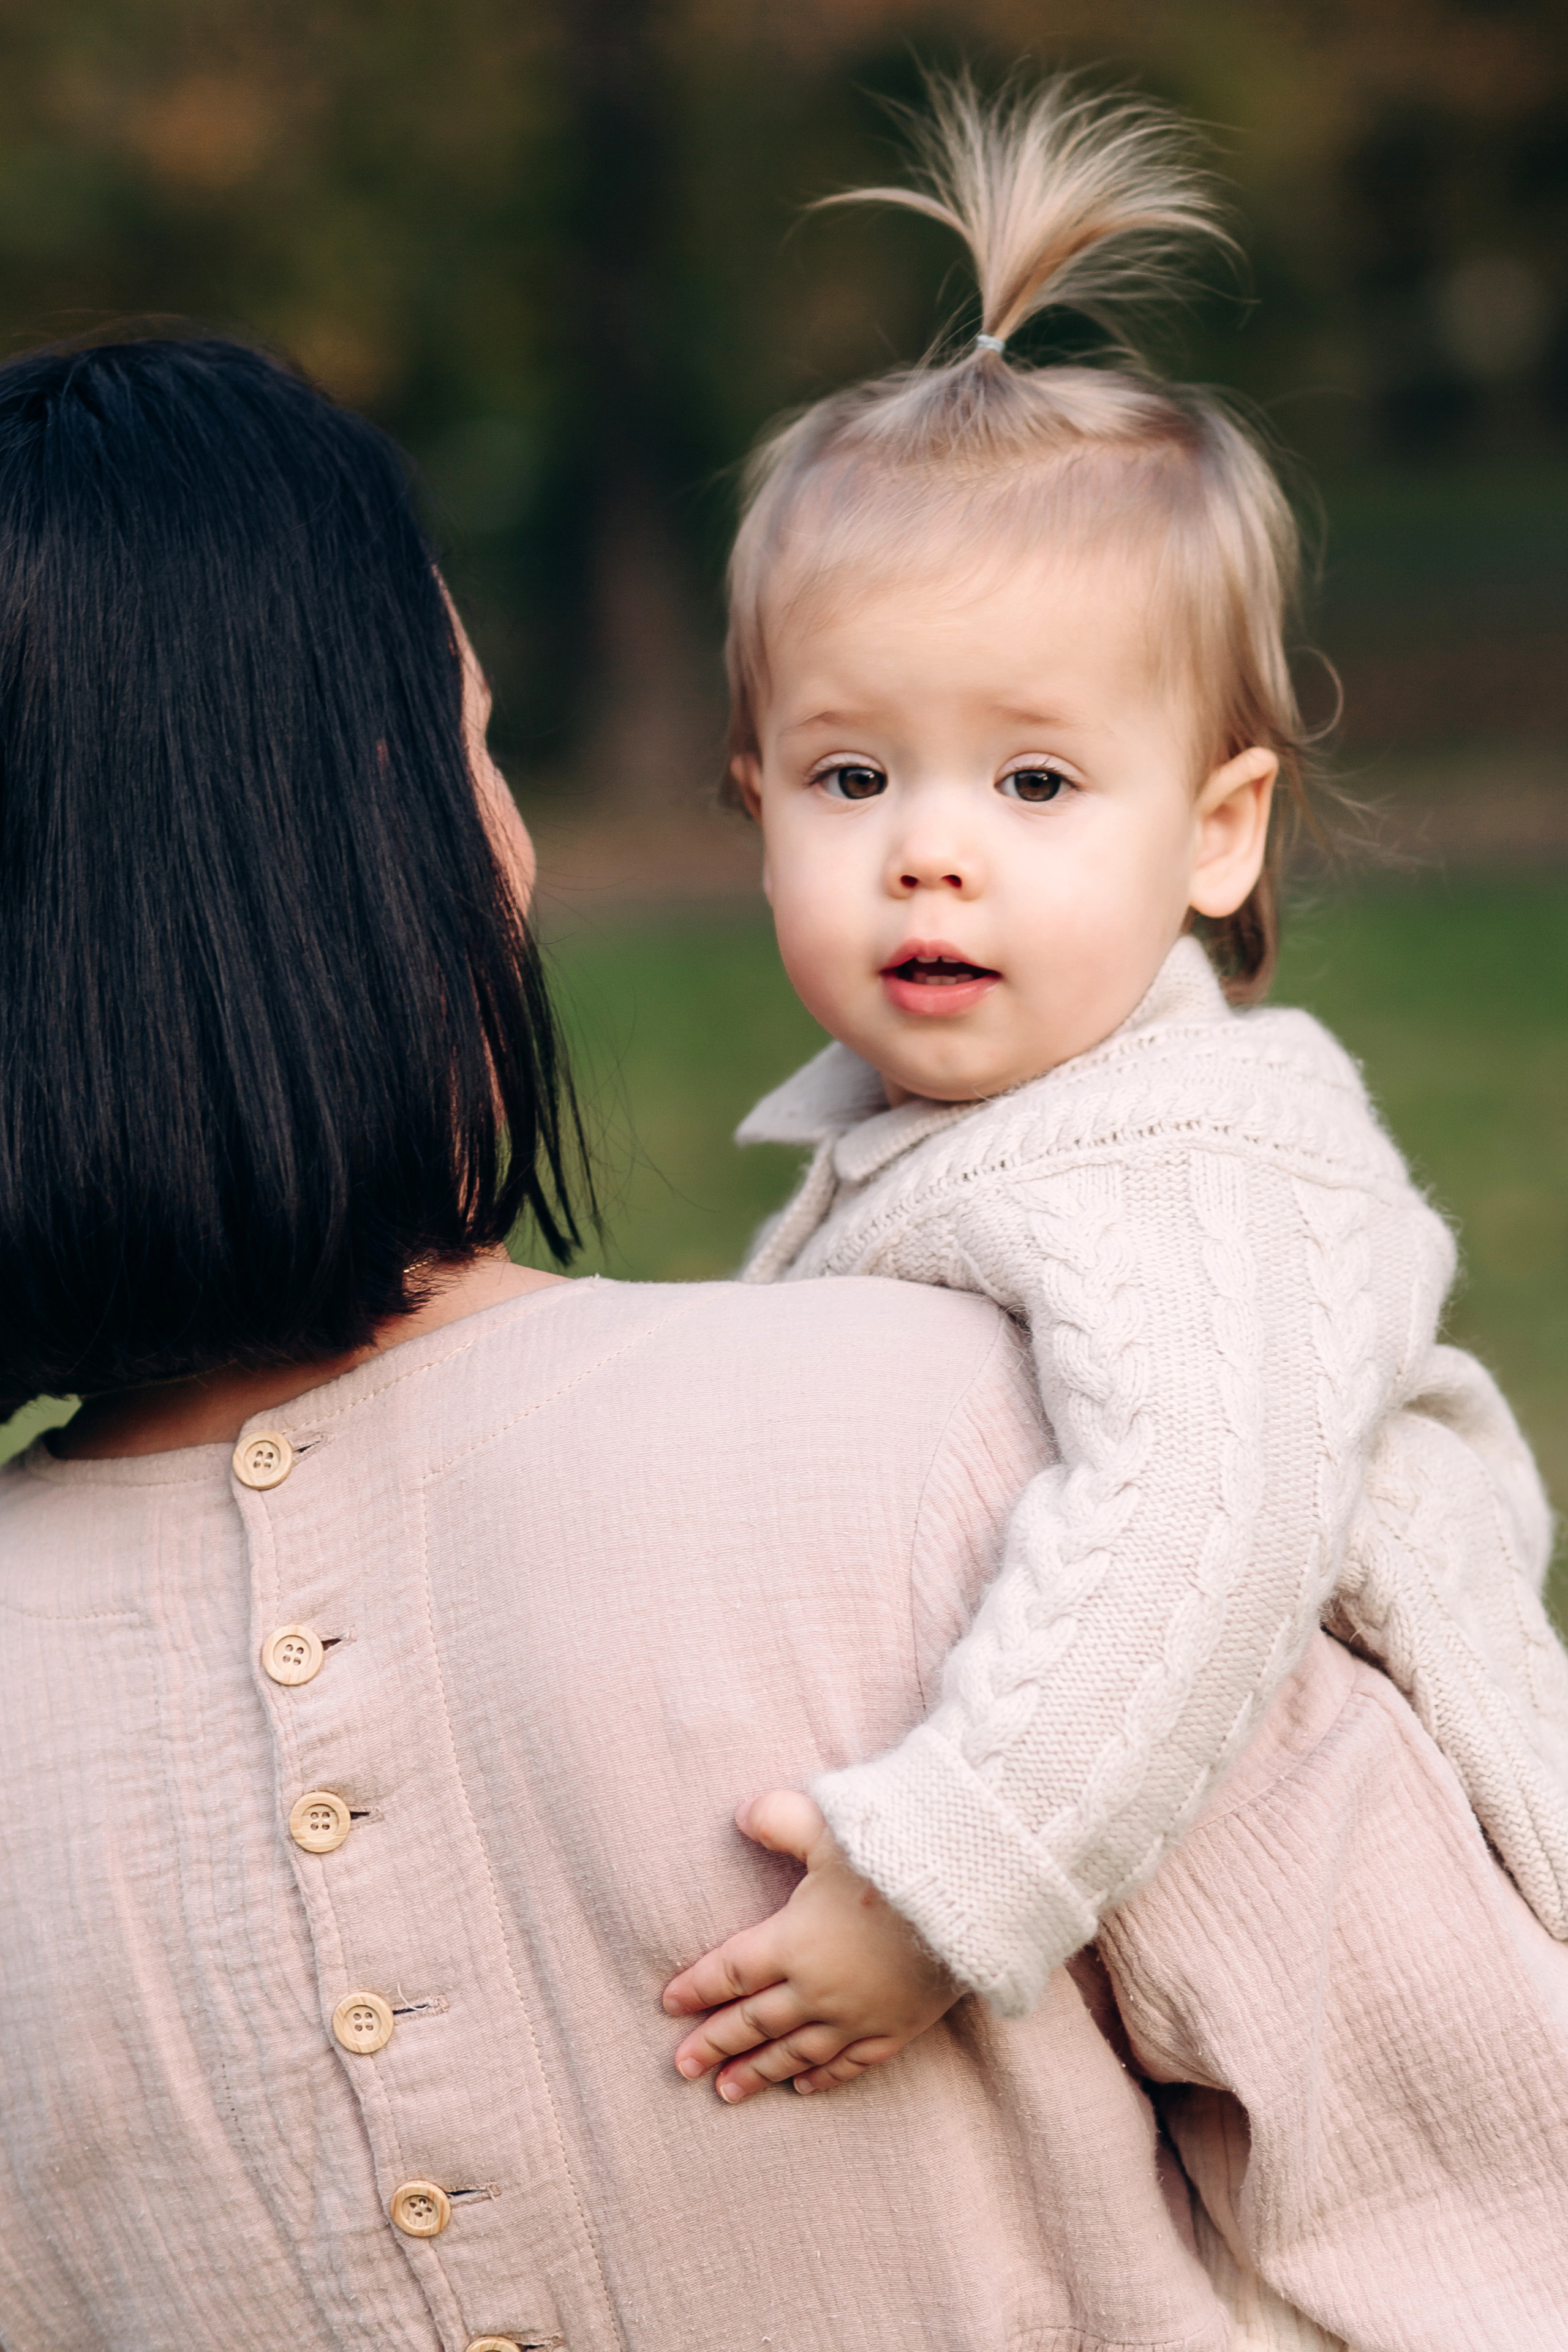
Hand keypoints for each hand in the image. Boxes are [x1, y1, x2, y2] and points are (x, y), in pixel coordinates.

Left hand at [661, 1789, 959, 2101]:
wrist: (970, 1898)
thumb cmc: (894, 1857)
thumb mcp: (829, 1825)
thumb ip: (779, 1818)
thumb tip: (742, 1814)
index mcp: (793, 1942)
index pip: (731, 1971)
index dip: (698, 1986)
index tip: (670, 2003)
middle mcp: (817, 1989)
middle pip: (753, 2022)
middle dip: (714, 2043)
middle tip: (682, 2067)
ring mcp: (858, 2015)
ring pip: (795, 2052)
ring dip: (758, 2072)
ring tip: (726, 2092)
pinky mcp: (897, 2029)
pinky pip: (850, 2064)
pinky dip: (823, 2077)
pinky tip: (802, 2086)